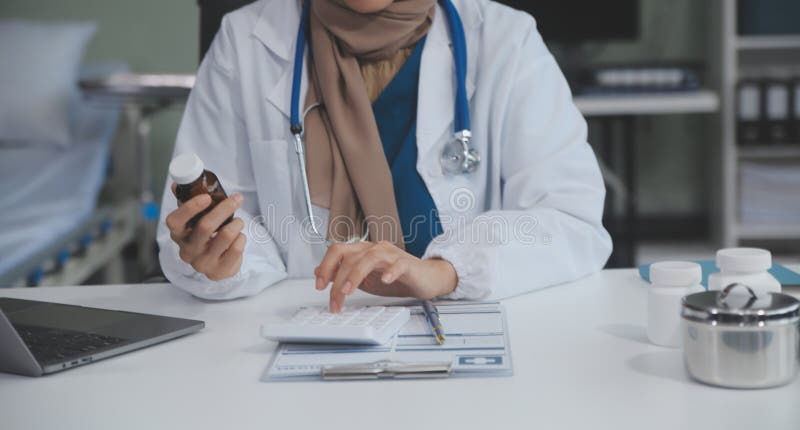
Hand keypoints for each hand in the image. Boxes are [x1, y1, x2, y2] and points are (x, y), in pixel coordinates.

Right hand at [165, 184, 245, 280]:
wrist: (215, 264)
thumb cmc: (204, 236)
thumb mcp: (193, 221)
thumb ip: (186, 202)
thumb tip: (176, 184)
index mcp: (178, 234)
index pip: (175, 221)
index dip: (190, 207)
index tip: (207, 197)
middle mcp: (187, 250)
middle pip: (206, 226)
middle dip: (224, 209)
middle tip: (237, 199)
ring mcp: (203, 263)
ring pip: (225, 236)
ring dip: (237, 224)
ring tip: (239, 221)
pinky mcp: (219, 271)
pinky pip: (236, 249)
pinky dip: (242, 238)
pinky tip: (239, 237)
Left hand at [313, 241, 457, 312]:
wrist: (425, 278)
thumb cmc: (396, 278)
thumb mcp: (365, 278)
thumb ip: (343, 273)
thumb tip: (320, 272)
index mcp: (363, 251)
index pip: (338, 251)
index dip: (326, 266)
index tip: (319, 285)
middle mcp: (375, 249)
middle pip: (350, 257)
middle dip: (337, 280)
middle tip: (335, 301)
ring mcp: (391, 255)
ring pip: (369, 258)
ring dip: (355, 275)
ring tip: (348, 291)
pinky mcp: (407, 264)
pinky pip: (398, 264)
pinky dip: (390, 271)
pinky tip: (385, 280)